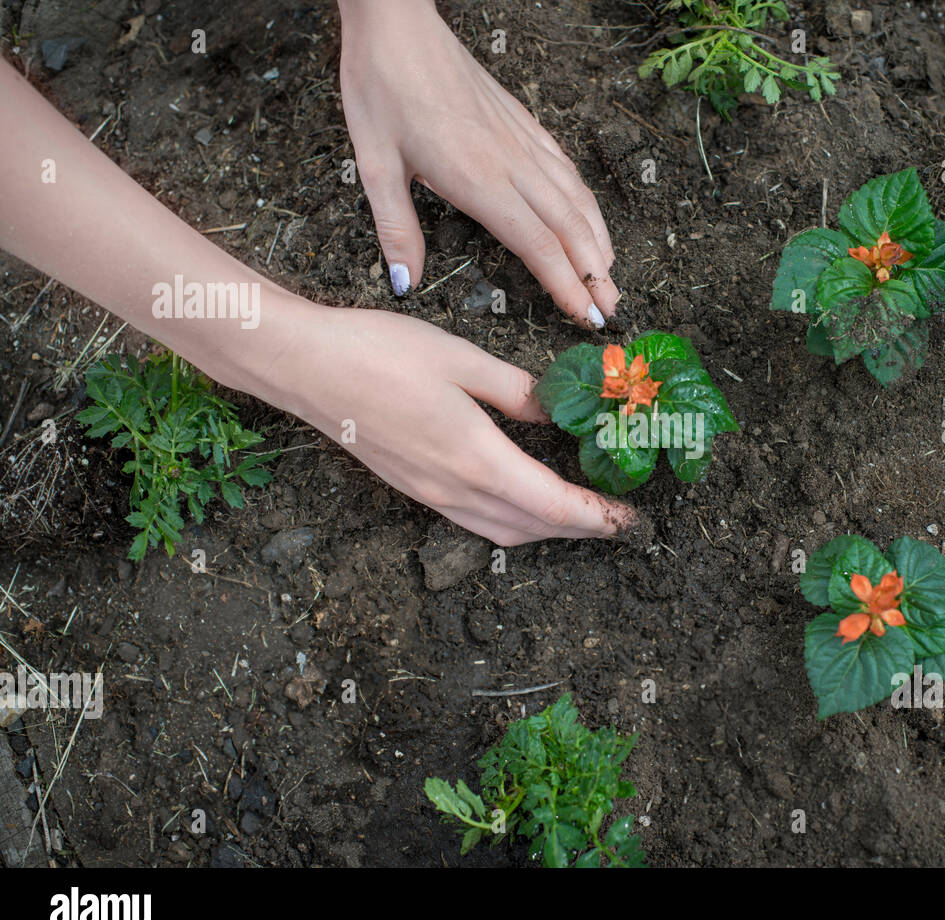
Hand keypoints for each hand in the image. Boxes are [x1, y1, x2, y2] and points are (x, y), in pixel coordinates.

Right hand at [272, 303, 637, 544]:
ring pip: (504, 531)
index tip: (631, 518)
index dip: (597, 516)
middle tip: (618, 518)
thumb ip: (518, 391)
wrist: (303, 366)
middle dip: (582, 529)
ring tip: (582, 513)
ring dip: (548, 530)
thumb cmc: (379, 353)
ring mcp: (430, 495)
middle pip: (534, 528)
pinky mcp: (413, 488)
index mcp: (476, 458)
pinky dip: (514, 522)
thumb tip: (560, 412)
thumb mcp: (462, 359)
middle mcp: (454, 490)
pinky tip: (525, 500)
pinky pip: (476, 522)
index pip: (553, 505)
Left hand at [337, 0, 618, 328]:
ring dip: (599, 242)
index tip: (585, 317)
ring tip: (610, 276)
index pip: (538, 245)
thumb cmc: (382, 88)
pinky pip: (566, 169)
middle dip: (595, 275)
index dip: (567, 285)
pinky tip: (590, 220)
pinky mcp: (523, 123)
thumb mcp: (374, 165)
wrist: (398, 23)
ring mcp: (522, 141)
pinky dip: (586, 202)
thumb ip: (396, 229)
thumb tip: (407, 282)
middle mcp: (511, 163)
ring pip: (576, 199)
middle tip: (610, 313)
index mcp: (478, 179)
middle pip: (570, 229)